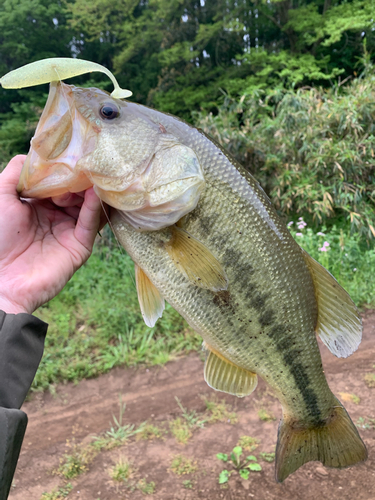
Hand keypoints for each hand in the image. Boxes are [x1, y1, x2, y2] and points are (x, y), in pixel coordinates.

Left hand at [0, 155, 107, 314]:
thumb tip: (35, 155)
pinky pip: (90, 223)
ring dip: (88, 189)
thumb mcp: (1, 196)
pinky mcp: (80, 246)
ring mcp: (69, 231)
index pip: (58, 182)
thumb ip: (17, 172)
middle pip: (76, 192)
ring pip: (87, 205)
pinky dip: (94, 207)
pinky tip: (94, 192)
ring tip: (90, 175)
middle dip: (78, 178)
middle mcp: (56, 216)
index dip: (63, 170)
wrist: (1, 279)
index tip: (70, 156)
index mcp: (38, 206)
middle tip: (81, 166)